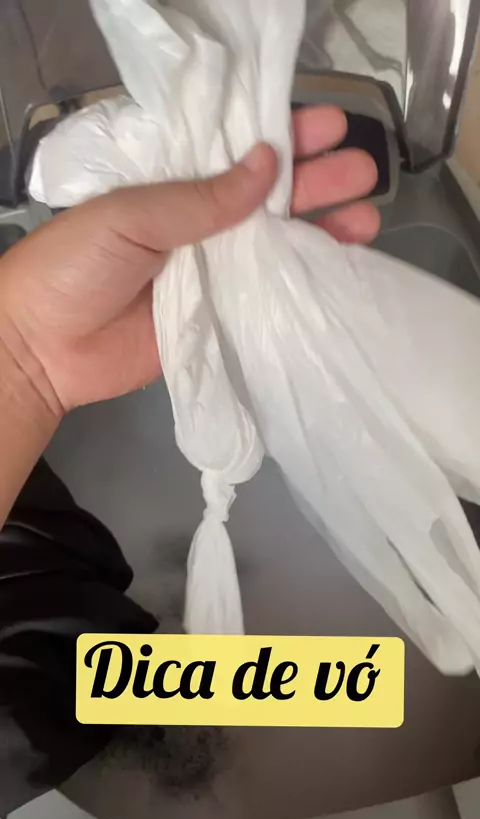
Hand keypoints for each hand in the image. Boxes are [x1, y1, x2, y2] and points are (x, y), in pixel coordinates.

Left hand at [0, 106, 378, 416]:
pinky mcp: (219, 317)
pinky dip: (303, 282)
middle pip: (267, 198)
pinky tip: (340, 267)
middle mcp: (199, 225)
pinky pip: (267, 295)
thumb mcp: (130, 215)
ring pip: (276, 245)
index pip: (235, 153)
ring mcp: (212, 273)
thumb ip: (199, 198)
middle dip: (316, 181)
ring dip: (321, 229)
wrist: (44, 348)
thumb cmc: (74, 265)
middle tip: (362, 171)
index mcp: (172, 186)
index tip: (327, 127)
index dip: (282, 137)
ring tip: (367, 217)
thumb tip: (267, 165)